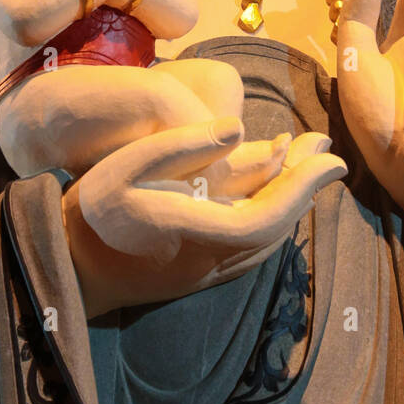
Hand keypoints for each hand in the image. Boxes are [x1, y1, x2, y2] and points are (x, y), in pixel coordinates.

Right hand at [61, 118, 346, 315]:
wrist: (69, 268)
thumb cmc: (93, 211)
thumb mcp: (128, 165)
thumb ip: (183, 146)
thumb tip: (238, 128)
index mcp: (202, 232)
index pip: (273, 213)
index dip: (306, 186)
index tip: (334, 159)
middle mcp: (215, 260)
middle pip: (279, 226)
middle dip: (304, 186)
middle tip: (325, 150)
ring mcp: (209, 273)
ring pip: (268, 239)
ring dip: (289, 202)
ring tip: (303, 166)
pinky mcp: (200, 276)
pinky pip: (251, 247)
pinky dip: (270, 218)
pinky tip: (269, 197)